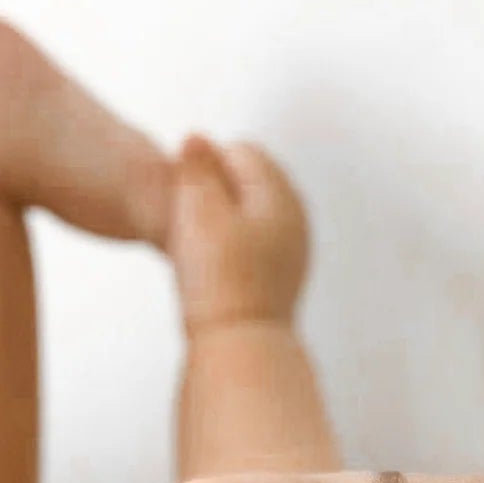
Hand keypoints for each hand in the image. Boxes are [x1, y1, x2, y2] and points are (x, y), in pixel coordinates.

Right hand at [168, 134, 310, 334]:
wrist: (240, 347)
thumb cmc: (218, 281)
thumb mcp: (199, 212)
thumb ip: (197, 168)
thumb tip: (196, 136)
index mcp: (281, 192)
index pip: (239, 150)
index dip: (204, 168)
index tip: (186, 204)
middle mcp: (297, 214)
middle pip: (248, 181)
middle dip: (216, 191)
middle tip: (190, 227)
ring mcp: (294, 246)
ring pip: (250, 212)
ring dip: (222, 220)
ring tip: (200, 252)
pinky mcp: (284, 275)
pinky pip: (253, 242)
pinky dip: (232, 245)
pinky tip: (214, 270)